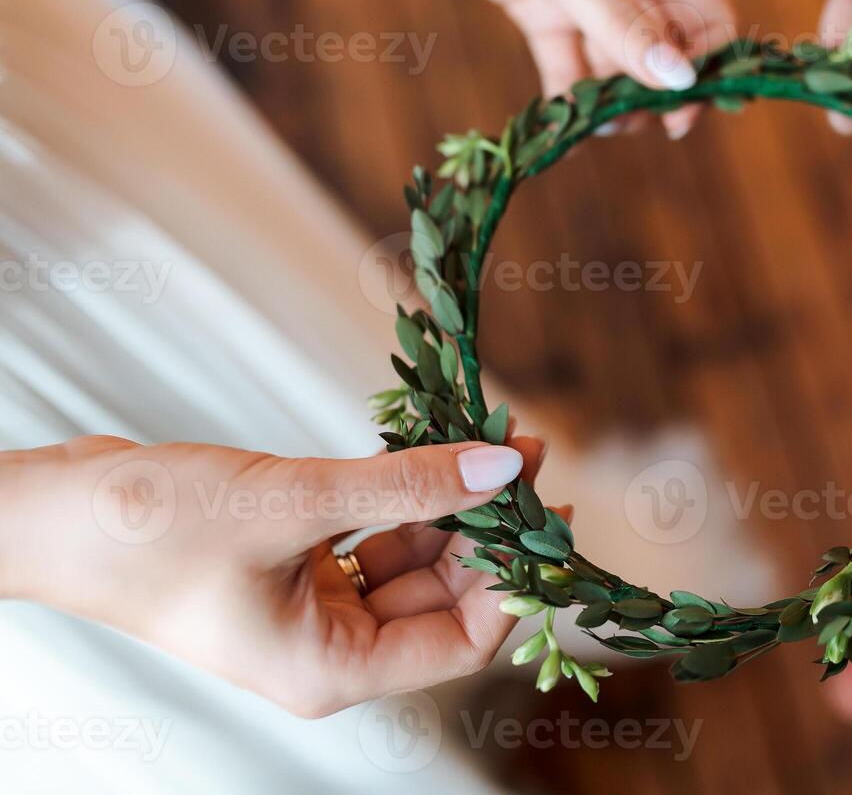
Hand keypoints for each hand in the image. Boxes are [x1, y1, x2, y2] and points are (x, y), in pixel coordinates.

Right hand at [0, 430, 548, 716]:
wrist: (56, 511)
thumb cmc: (154, 528)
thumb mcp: (296, 499)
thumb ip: (408, 485)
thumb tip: (503, 469)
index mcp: (332, 668)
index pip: (464, 642)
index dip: (513, 578)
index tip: (541, 505)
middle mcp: (330, 647)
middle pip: (446, 595)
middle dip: (488, 526)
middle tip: (522, 450)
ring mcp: (311, 606)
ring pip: (414, 558)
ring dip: (451, 501)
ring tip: (490, 436)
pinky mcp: (295, 563)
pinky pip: (374, 533)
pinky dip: (405, 494)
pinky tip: (431, 450)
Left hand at [362, 0, 734, 138]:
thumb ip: (615, 21)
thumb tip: (678, 80)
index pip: (708, 14)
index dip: (706, 69)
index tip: (681, 120)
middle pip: (666, 45)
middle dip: (653, 91)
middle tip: (625, 127)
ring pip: (619, 59)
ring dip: (612, 97)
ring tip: (590, 127)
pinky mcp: (541, 3)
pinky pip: (571, 60)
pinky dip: (570, 91)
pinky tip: (560, 122)